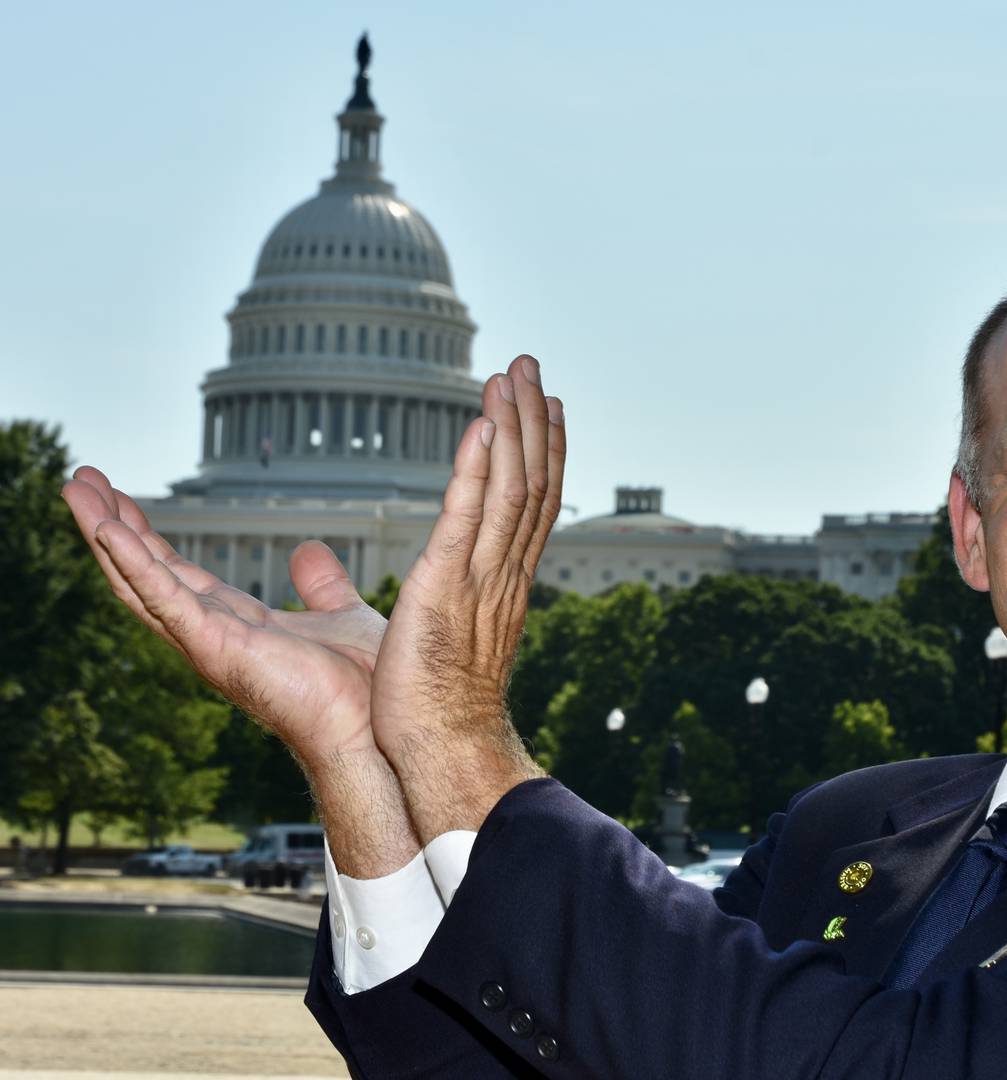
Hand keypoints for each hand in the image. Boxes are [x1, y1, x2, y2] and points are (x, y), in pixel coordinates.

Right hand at [62, 467, 417, 874]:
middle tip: (81, 481)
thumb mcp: (339, 616)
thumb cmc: (363, 687)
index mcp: (238, 625)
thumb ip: (321, 586)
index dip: (149, 538)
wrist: (378, 726)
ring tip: (76, 490)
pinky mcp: (216, 648)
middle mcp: (214, 634)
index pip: (179, 574)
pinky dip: (134, 565)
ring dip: (107, 535)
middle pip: (147, 572)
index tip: (121, 499)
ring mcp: (209, 643)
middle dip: (112, 526)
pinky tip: (108, 531)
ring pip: (141, 582)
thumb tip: (308, 552)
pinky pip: (165, 600)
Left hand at [371, 355, 565, 840]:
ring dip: (516, 426)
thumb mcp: (414, 628)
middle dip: (533, 420)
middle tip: (532, 365)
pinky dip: (481, 468)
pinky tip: (485, 425)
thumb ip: (397, 587)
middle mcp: (503, 572)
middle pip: (530, 482)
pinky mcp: (449, 587)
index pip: (527, 503)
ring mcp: (482, 578)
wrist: (442, 748)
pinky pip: (472, 517)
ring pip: (511, 488)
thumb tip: (339, 562)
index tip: (541, 407)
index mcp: (500, 581)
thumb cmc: (428, 701)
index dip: (536, 451)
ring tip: (515, 374)